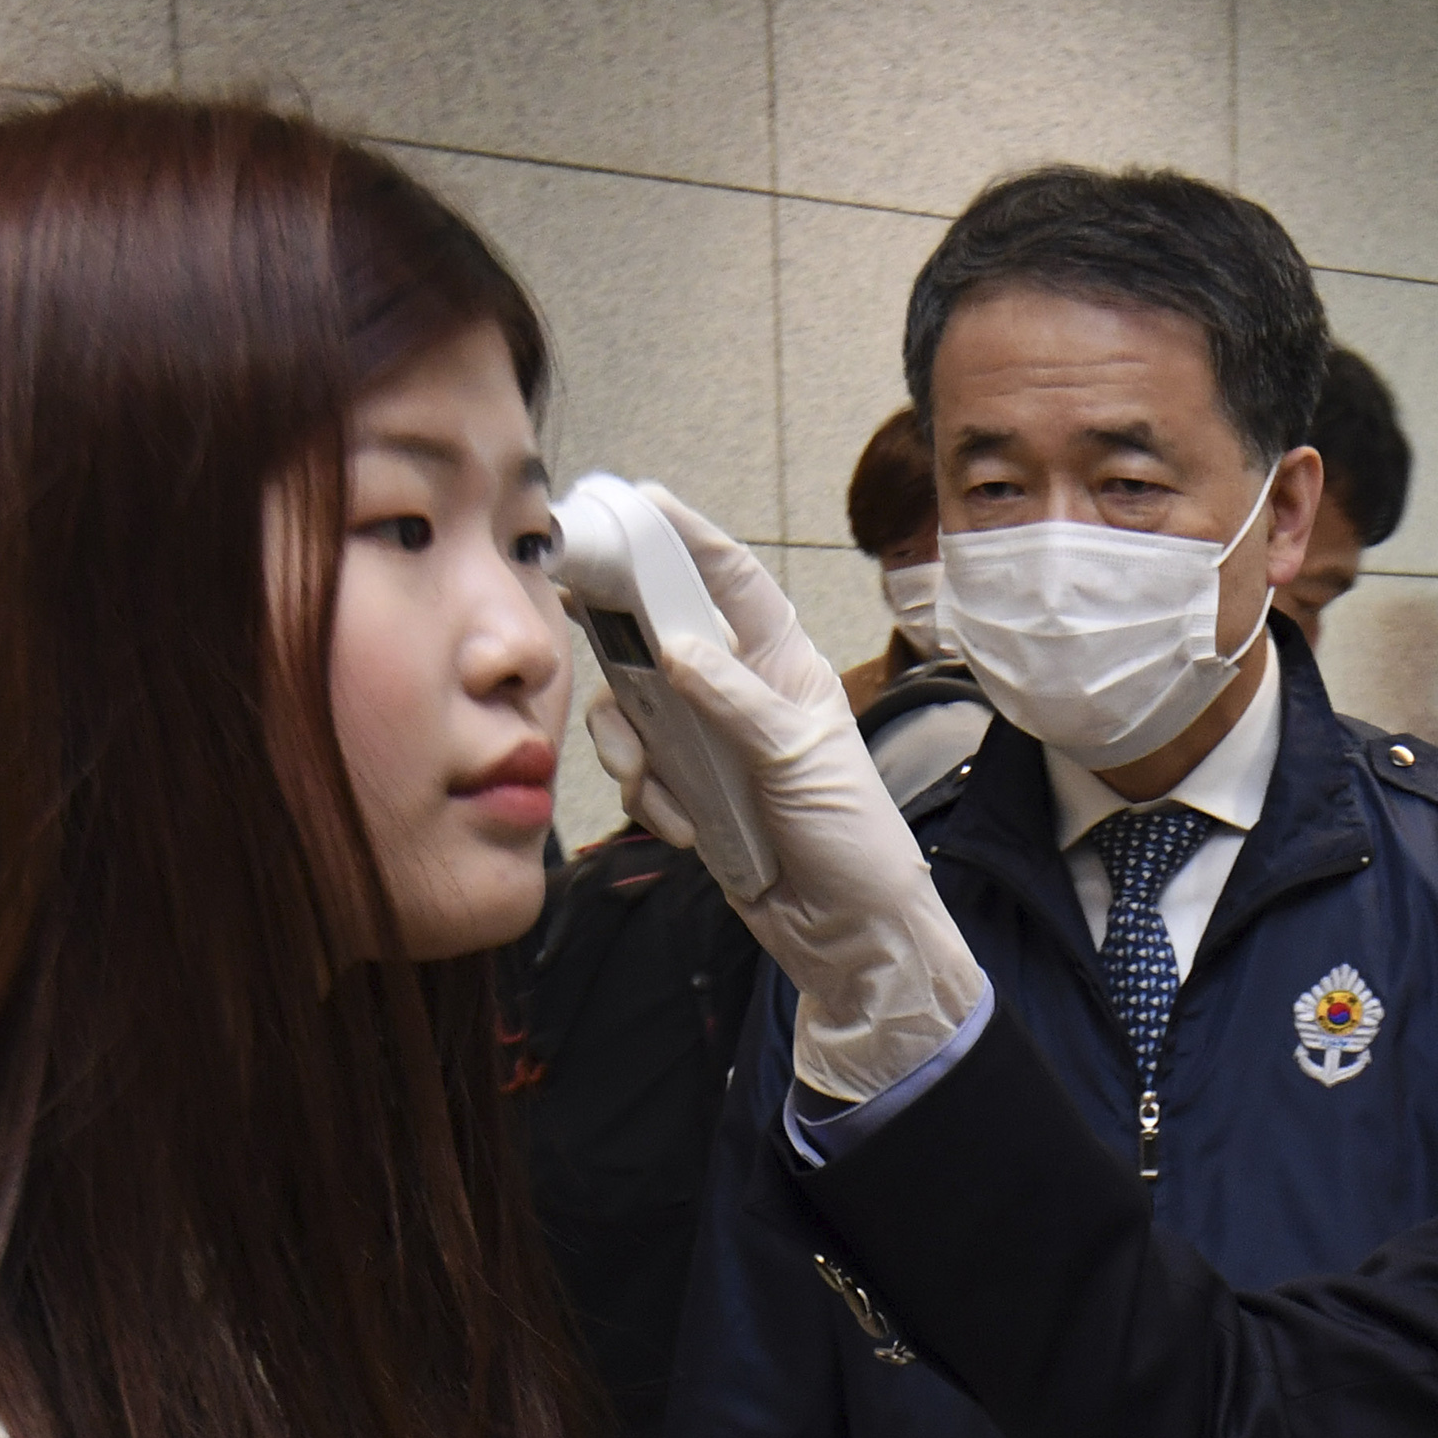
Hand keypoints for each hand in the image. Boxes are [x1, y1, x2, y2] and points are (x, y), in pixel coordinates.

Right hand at [585, 488, 986, 1101]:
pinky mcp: (690, 791)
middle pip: (660, 636)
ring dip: (632, 749)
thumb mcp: (798, 759)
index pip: (732, 580)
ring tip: (657, 788)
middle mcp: (742, 692)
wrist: (848, 935)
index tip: (640, 502)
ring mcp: (712, 742)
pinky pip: (639, 772)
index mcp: (784, 665)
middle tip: (585, 631)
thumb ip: (734, 700)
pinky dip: (649, 799)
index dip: (688, 536)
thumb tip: (674, 646)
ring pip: (633, 710)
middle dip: (623, 647)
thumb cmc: (852, 840)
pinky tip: (686, 832)